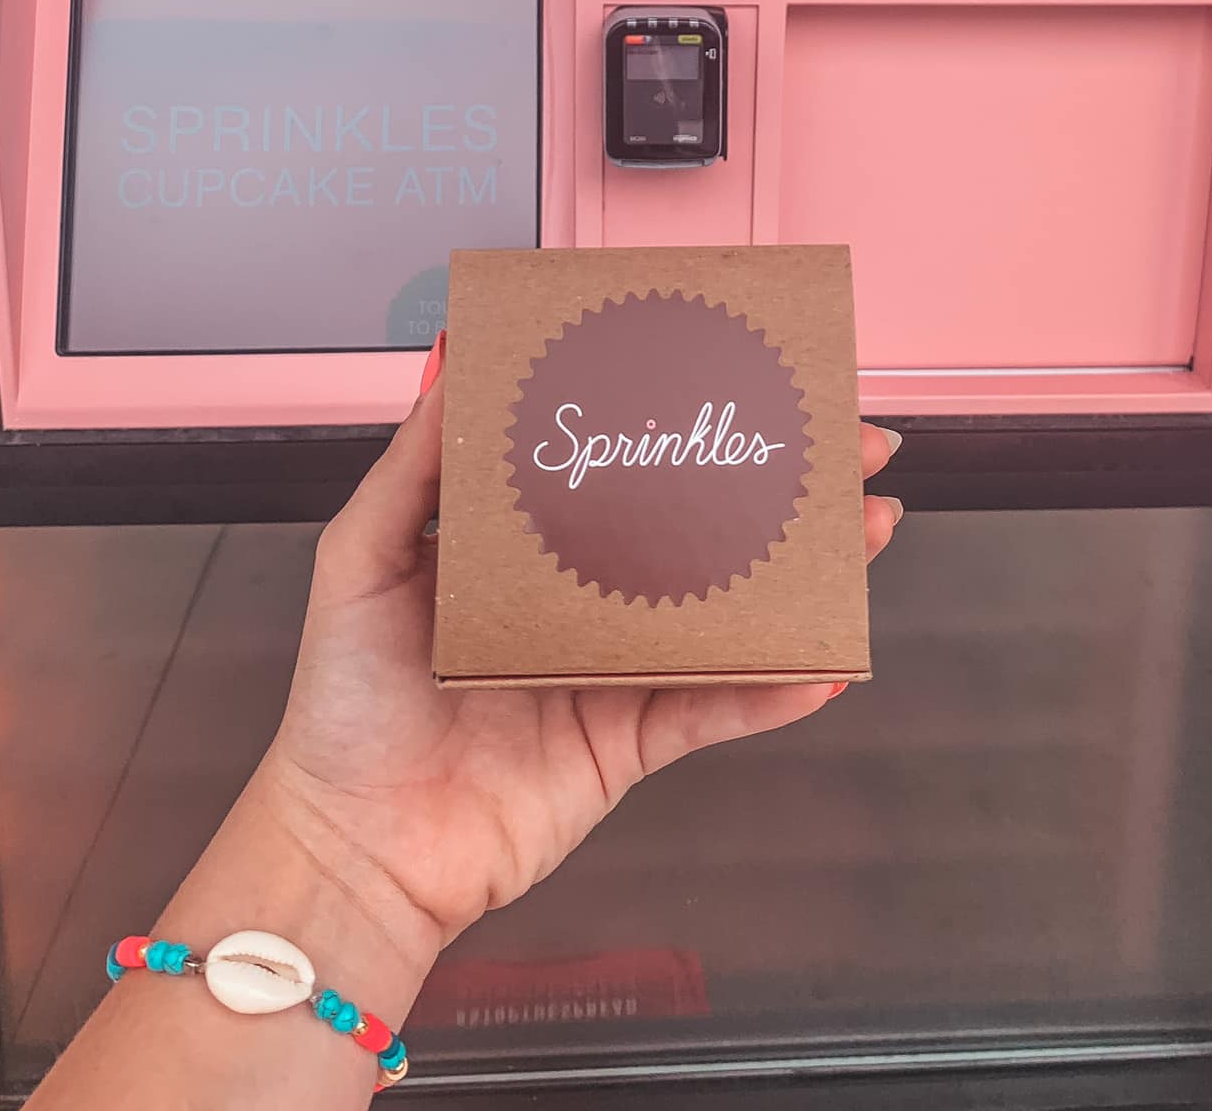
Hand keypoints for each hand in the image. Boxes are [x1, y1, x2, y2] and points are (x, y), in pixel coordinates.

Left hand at [252, 339, 902, 982]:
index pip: (619, 468)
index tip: (738, 378)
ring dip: (800, 574)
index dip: (681, 424)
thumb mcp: (361, 560)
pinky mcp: (629, 745)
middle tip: (847, 443)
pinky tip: (826, 657)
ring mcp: (612, 672)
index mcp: (522, 550)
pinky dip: (774, 689)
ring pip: (724, 612)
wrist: (353, 845)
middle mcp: (578, 602)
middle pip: (695, 531)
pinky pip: (715, 711)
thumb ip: (412, 468)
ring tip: (867, 526)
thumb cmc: (343, 705)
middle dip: (777, 486)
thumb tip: (452, 366)